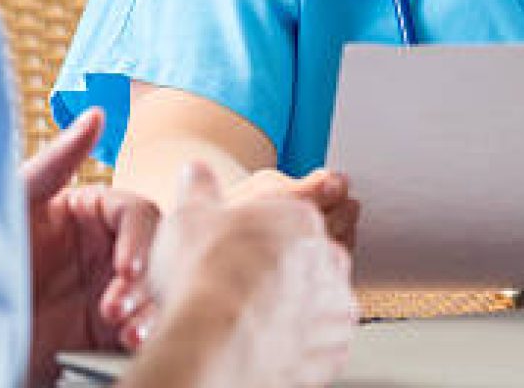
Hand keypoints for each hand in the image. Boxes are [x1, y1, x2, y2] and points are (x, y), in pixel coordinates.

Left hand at [23, 109, 158, 386]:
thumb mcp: (15, 207)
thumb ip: (56, 162)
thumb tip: (96, 113)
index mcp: (89, 212)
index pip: (137, 214)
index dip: (139, 239)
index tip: (125, 270)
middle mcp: (105, 249)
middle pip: (156, 254)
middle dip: (147, 281)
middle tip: (117, 308)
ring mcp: (108, 291)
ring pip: (155, 293)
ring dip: (151, 310)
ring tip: (127, 333)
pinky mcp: (105, 332)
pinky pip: (142, 328)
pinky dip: (146, 335)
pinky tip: (129, 345)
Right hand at [143, 163, 356, 387]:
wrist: (212, 337)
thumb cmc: (205, 275)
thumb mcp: (190, 212)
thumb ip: (200, 186)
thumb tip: (198, 173)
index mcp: (299, 219)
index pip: (296, 220)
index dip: (269, 237)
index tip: (251, 249)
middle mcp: (327, 260)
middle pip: (312, 262)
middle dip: (287, 273)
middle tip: (252, 286)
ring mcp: (333, 307)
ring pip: (322, 304)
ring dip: (298, 310)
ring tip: (259, 319)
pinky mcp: (332, 351)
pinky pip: (323, 346)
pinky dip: (304, 347)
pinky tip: (275, 346)